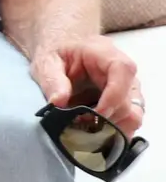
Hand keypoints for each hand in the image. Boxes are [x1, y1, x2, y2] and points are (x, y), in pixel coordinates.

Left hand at [29, 37, 144, 137]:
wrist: (62, 50)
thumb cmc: (57, 53)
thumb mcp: (47, 63)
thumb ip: (52, 81)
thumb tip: (57, 103)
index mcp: (106, 55)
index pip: (122, 72)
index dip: (112, 97)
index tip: (94, 114)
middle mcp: (123, 73)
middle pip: (129, 101)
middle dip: (107, 119)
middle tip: (80, 125)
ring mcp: (127, 89)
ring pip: (133, 116)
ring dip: (111, 128)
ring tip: (86, 130)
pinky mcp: (124, 102)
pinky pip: (127, 122)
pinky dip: (112, 131)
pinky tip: (93, 132)